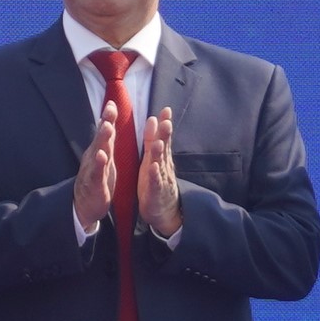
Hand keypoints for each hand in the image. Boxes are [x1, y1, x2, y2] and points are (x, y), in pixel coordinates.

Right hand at [70, 102, 119, 234]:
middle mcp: (94, 158)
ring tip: (107, 127)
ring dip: (102, 140)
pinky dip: (99, 165)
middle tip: (109, 109)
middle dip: (106, 123)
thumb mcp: (103, 157)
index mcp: (99, 151)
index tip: (112, 102)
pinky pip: (97, 174)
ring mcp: (93, 171)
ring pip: (98, 153)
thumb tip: (107, 120)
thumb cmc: (96, 180)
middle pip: (100, 138)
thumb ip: (106, 139)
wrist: (83, 205)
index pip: (104, 132)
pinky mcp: (95, 185)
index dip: (108, 117)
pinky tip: (102, 156)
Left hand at [137, 105, 182, 240]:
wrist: (163, 211)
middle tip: (166, 121)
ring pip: (160, 164)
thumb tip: (154, 118)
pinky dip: (155, 176)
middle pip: (165, 148)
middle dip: (166, 135)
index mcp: (160, 157)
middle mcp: (163, 166)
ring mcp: (160, 179)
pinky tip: (153, 168)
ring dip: (160, 153)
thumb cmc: (156, 181)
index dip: (165, 124)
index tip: (166, 110)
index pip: (164, 137)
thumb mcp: (153, 158)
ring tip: (159, 142)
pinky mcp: (155, 193)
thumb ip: (152, 139)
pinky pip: (155, 183)